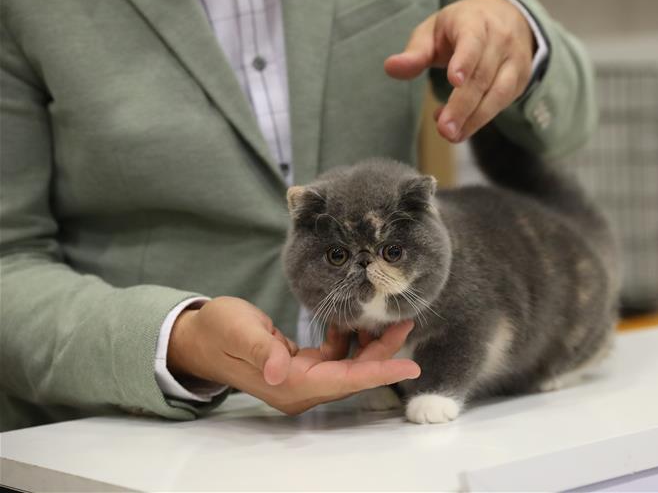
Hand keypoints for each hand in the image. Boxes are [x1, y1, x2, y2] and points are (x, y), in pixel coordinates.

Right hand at [167, 296, 419, 413]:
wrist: (197, 337)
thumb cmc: (217, 331)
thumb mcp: (239, 333)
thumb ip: (262, 351)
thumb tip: (281, 371)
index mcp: (289, 385)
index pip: (345, 381)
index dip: (379, 372)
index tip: (410, 366)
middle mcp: (300, 388)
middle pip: (353, 374)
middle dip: (383, 352)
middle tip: (405, 323)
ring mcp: (300, 379)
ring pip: (347, 364)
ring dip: (369, 344)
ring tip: (390, 318)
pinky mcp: (299, 366)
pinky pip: (334, 356)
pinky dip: (347, 338)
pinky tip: (351, 318)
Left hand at [384, 0, 534, 142]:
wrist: (508, 16)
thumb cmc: (462, 25)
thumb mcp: (434, 30)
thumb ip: (415, 52)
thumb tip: (390, 68)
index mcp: (475, 22)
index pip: (472, 41)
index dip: (464, 61)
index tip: (454, 81)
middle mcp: (499, 40)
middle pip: (482, 75)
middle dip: (462, 105)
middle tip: (444, 129)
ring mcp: (514, 61)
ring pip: (498, 93)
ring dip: (474, 118)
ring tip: (452, 135)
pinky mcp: (519, 80)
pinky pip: (502, 102)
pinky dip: (480, 119)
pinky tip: (461, 128)